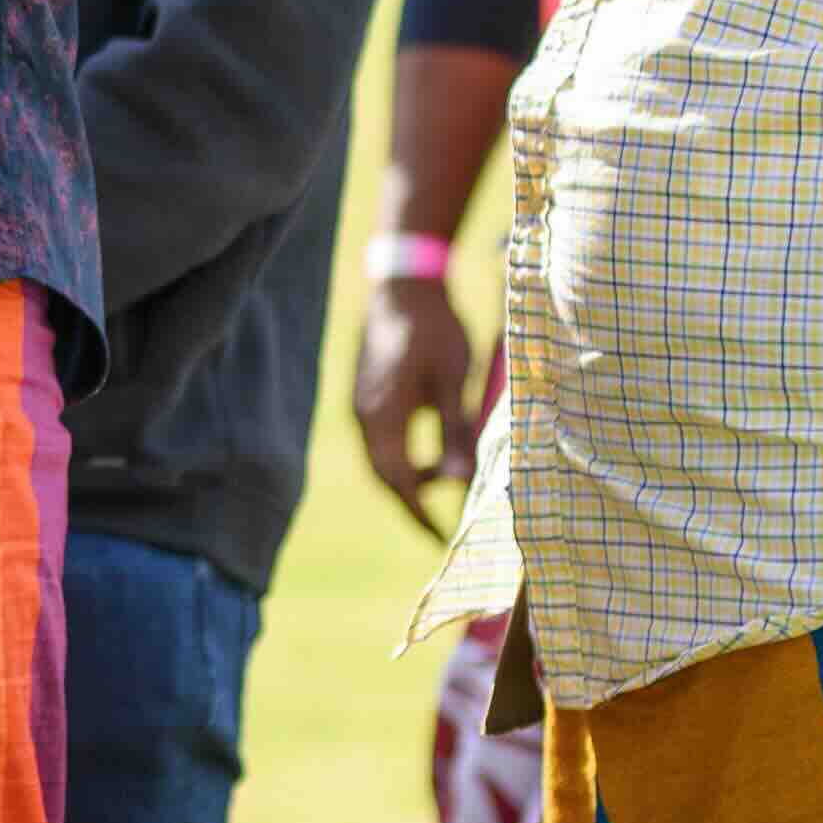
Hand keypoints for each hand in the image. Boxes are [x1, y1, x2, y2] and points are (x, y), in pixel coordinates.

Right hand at [352, 261, 483, 535]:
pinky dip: (404, 454)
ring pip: (383, 456)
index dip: (420, 513)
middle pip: (385, 474)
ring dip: (411, 475)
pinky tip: (433, 448)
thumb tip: (460, 483)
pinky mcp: (368, 392)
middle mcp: (364, 414)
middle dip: (413, 501)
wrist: (406, 284)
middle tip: (442, 525)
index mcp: (382, 416)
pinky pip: (382, 437)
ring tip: (447, 481)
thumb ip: (453, 432)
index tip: (443, 538)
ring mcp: (362, 402)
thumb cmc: (435, 330)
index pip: (398, 481)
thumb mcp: (453, 383)